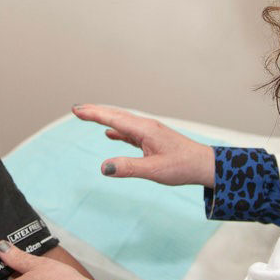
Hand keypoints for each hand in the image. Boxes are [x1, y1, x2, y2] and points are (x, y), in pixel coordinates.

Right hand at [72, 104, 215, 186]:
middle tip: (76, 109)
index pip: (113, 118)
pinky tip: (110, 133)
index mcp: (144, 130)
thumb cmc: (182, 166)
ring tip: (88, 116)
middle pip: (116, 115)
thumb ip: (128, 168)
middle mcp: (146, 126)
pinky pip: (129, 131)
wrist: (203, 165)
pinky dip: (117, 130)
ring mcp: (149, 132)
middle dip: (95, 111)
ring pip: (122, 121)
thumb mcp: (154, 170)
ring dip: (104, 118)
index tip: (76, 110)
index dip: (94, 114)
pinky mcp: (152, 139)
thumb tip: (104, 168)